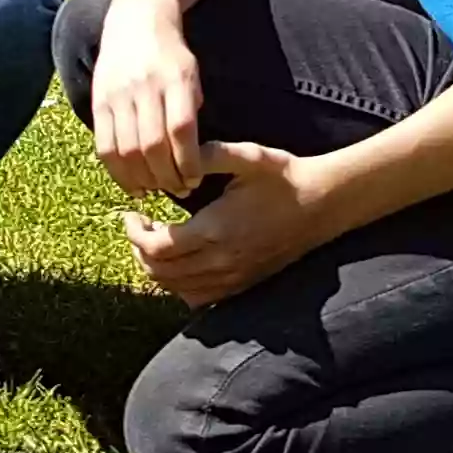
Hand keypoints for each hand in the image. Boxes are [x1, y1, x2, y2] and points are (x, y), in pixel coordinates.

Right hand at [89, 1, 206, 200]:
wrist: (135, 21)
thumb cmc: (170, 54)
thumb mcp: (191, 74)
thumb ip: (190, 111)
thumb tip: (189, 160)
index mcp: (174, 79)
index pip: (181, 129)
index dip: (188, 161)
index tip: (195, 179)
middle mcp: (144, 86)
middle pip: (153, 145)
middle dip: (167, 176)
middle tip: (177, 190)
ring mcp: (117, 94)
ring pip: (127, 150)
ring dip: (142, 179)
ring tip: (155, 190)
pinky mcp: (98, 101)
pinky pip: (105, 146)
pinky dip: (117, 172)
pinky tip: (131, 183)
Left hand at [117, 140, 328, 308]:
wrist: (321, 205)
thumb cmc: (283, 177)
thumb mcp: (247, 155)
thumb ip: (208, 153)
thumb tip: (176, 155)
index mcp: (216, 229)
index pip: (157, 248)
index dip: (134, 234)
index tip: (132, 214)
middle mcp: (221, 261)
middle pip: (160, 273)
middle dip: (138, 250)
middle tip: (138, 226)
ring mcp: (232, 279)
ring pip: (176, 289)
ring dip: (156, 269)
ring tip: (153, 241)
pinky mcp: (241, 285)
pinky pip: (197, 298)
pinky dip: (178, 285)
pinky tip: (179, 261)